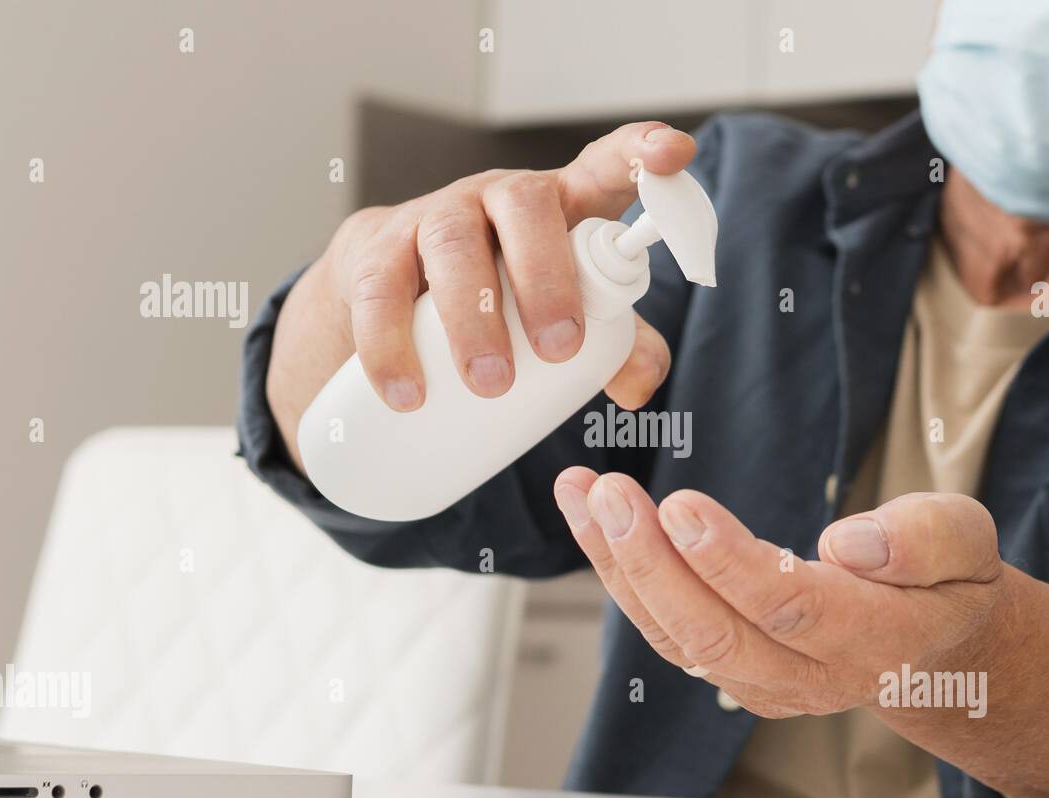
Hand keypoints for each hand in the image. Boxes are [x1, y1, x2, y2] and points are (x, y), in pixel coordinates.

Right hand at [267, 122, 696, 470]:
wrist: (395, 292)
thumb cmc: (504, 298)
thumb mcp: (569, 313)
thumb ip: (618, 343)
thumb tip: (638, 385)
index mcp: (562, 204)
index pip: (606, 163)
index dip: (640, 152)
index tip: (672, 155)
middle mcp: (499, 198)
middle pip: (525, 207)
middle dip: (545, 277)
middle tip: (558, 350)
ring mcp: (434, 218)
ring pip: (451, 243)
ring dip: (472, 317)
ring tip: (490, 384)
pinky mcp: (376, 253)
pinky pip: (380, 290)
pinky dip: (392, 346)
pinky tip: (408, 394)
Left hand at [552, 468, 1006, 717]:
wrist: (935, 645)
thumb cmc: (947, 578)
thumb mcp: (966, 541)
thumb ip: (924, 540)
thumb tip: (849, 543)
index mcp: (876, 640)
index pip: (791, 609)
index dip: (729, 563)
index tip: (680, 504)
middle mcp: (813, 677)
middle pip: (716, 635)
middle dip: (651, 563)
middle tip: (608, 492)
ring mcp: (767, 685)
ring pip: (676, 638)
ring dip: (619, 565)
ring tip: (579, 491)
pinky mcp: (734, 673)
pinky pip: (667, 633)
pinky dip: (623, 575)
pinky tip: (593, 520)